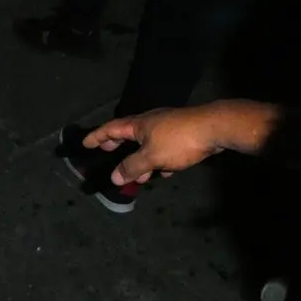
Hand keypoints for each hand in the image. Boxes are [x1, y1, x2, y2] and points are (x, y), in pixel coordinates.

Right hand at [82, 107, 227, 185]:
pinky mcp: (182, 135)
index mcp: (138, 125)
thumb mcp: (151, 157)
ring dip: (140, 158)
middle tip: (107, 151)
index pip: (111, 129)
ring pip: (147, 143)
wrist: (215, 128)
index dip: (97, 137)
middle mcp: (150, 122)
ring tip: (140, 176)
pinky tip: (165, 172)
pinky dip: (159, 159)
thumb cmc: (179, 140)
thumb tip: (114, 177)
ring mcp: (167, 127)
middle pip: (128, 134)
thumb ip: (132, 167)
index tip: (85, 144)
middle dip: (118, 144)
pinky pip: (164, 148)